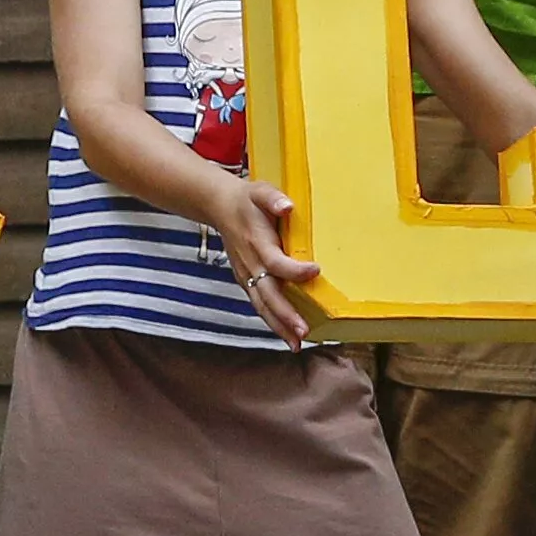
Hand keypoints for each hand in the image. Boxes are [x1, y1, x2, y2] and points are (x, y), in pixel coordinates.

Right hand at [205, 175, 319, 344]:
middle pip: (268, 294)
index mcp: (257, 242)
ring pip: (262, 306)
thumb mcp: (261, 191)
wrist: (220, 206)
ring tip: (296, 344)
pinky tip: (287, 336)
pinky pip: (259, 305)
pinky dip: (272, 322)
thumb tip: (287, 207)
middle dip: (285, 314)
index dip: (294, 270)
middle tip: (303, 331)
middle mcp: (251, 264)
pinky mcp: (246, 281)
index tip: (315, 270)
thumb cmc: (247, 199)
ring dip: (279, 326)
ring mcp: (247, 275)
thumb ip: (273, 198)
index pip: (276, 262)